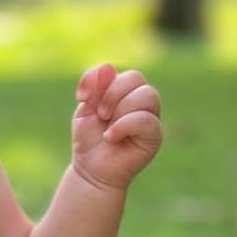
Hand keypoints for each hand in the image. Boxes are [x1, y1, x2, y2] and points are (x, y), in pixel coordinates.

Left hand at [70, 63, 162, 191]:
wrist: (91, 170)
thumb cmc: (90, 140)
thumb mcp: (85, 110)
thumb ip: (94, 87)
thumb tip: (108, 66)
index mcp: (126, 92)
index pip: (121, 71)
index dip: (101, 80)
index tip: (81, 98)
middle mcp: (142, 102)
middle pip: (136, 78)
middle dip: (112, 93)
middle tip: (100, 114)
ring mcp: (151, 118)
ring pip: (147, 95)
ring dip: (121, 109)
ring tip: (107, 126)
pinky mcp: (155, 136)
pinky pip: (147, 120)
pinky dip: (125, 125)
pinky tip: (111, 137)